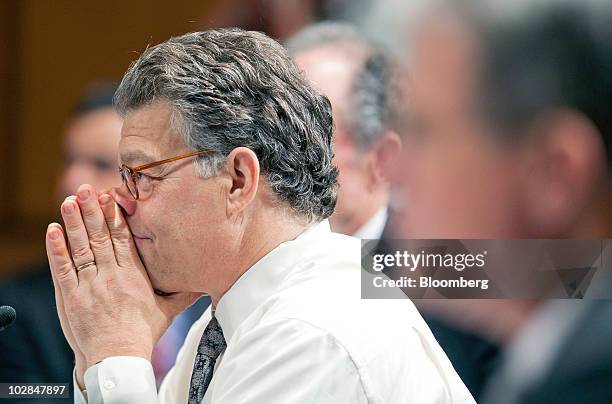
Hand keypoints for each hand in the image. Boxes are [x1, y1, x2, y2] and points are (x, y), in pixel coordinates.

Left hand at [46, 184, 200, 383]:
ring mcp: (90, 285)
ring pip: (81, 247)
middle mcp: (111, 275)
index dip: (115, 216)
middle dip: (93, 210)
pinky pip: (63, 268)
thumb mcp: (167, 311)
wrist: (118, 357)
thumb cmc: (143, 334)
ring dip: (74, 223)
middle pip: (101, 236)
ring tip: (69, 200)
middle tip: (86, 188)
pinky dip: (57, 249)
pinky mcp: (72, 297)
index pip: (123, 238)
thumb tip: (205, 283)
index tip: (111, 196)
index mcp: (133, 275)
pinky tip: (53, 230)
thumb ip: (183, 293)